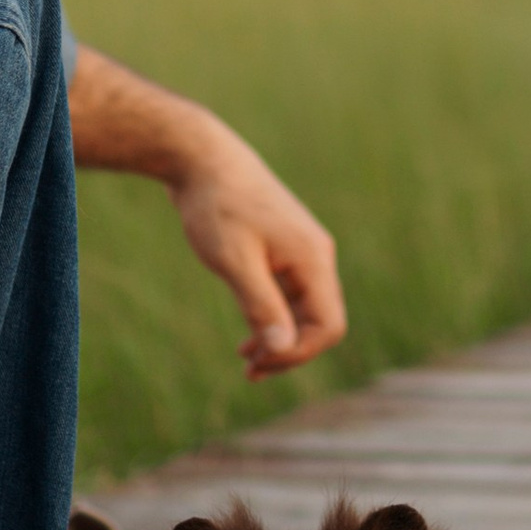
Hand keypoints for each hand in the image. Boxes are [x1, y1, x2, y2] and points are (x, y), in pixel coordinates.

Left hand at [66, 46, 345, 376]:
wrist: (202, 158)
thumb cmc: (216, 206)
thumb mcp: (234, 262)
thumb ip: (260, 306)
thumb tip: (281, 350)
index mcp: (313, 258)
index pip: (328, 325)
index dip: (298, 353)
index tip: (257, 361)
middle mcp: (316, 255)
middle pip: (320, 322)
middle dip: (288, 351)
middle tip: (248, 371)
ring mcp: (301, 252)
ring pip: (304, 311)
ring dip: (279, 339)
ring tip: (245, 361)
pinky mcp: (284, 249)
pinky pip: (289, 296)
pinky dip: (272, 318)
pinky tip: (247, 336)